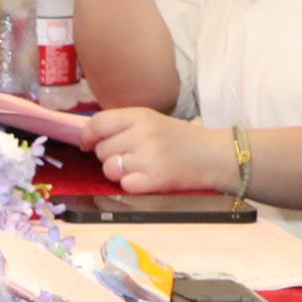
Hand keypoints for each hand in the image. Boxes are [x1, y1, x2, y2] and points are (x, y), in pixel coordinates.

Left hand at [83, 107, 236, 195]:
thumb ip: (123, 125)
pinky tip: (145, 179)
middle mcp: (143, 134)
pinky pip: (124, 185)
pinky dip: (131, 185)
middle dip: (108, 156)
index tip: (87, 144)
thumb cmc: (181, 139)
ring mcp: (149, 157)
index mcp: (141, 115)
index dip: (87, 136)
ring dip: (118, 172)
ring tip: (137, 168)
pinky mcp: (155, 180)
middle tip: (127, 157)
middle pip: (101, 149)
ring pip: (110, 168)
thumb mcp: (153, 121)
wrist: (215, 155)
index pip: (98, 123)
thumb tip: (89, 137)